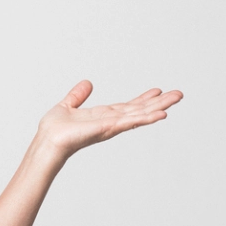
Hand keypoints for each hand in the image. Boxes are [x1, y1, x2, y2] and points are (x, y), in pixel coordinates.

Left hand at [37, 80, 182, 159]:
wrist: (47, 142)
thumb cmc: (54, 130)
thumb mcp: (67, 106)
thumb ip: (77, 96)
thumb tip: (87, 83)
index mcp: (102, 116)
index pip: (127, 106)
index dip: (143, 99)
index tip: (158, 91)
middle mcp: (110, 122)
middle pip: (139, 110)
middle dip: (158, 103)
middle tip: (178, 94)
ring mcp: (111, 126)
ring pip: (139, 115)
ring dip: (158, 108)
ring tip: (176, 100)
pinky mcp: (108, 128)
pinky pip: (131, 122)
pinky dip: (146, 118)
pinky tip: (161, 114)